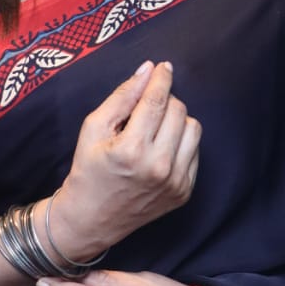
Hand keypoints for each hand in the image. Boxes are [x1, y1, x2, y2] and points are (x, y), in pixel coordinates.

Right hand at [49, 62, 200, 260]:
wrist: (92, 219)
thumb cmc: (89, 170)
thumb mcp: (93, 128)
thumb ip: (122, 96)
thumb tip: (148, 70)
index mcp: (132, 149)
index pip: (157, 101)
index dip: (161, 78)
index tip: (163, 66)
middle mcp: (158, 167)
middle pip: (178, 110)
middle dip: (164, 100)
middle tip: (146, 106)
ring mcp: (175, 182)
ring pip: (193, 128)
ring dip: (177, 119)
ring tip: (155, 127)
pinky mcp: (184, 192)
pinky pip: (195, 151)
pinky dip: (181, 142)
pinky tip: (161, 148)